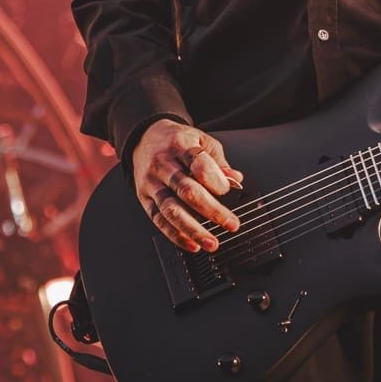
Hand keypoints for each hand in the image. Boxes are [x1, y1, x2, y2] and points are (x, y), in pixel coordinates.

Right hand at [131, 118, 244, 251]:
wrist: (145, 137)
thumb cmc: (177, 140)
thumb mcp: (201, 139)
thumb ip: (218, 160)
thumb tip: (236, 179)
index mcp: (181, 145)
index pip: (198, 163)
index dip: (215, 179)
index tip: (229, 190)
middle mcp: (164, 165)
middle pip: (187, 190)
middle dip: (212, 210)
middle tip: (231, 224)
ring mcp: (152, 183)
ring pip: (171, 209)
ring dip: (193, 230)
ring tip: (211, 243)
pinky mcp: (144, 198)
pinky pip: (159, 220)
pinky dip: (175, 235)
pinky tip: (192, 244)